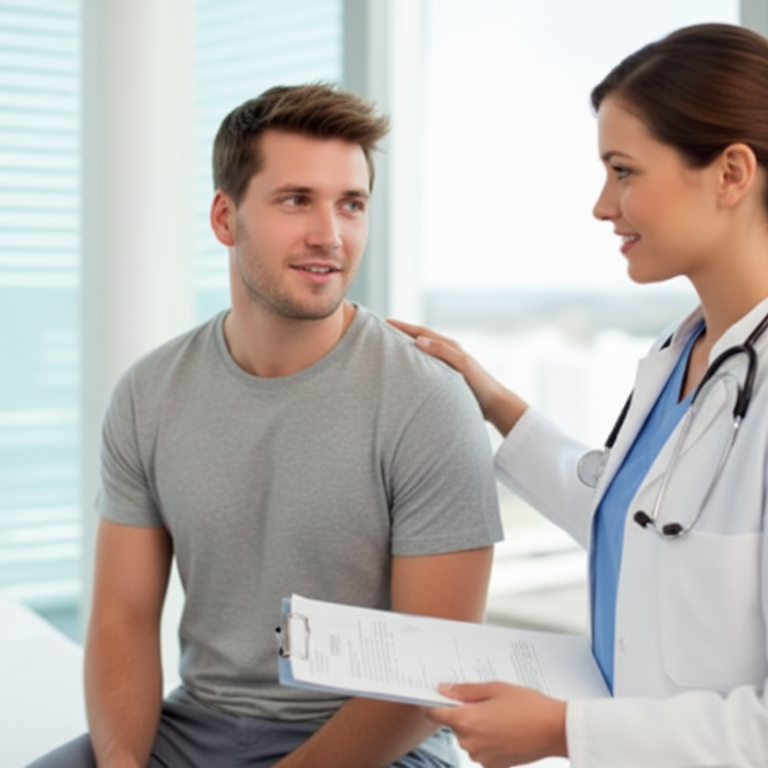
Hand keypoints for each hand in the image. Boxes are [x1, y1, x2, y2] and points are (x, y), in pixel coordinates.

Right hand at [387, 319, 526, 435]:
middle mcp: (447, 352)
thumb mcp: (462, 364)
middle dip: (402, 333)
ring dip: (407, 347)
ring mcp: (446, 364)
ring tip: (390, 347)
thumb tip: (418, 340)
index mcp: (450, 346)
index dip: (403, 326)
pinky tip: (406, 369)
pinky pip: (425, 365)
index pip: (421, 332)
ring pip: (422, 352)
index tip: (385, 322)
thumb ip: (442, 351)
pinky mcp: (446, 377)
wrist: (495, 404)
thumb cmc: (480, 384)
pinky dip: (414, 362)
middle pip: (420, 338)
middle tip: (382, 331)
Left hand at [426, 682, 567, 767]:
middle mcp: (469, 742)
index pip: (435, 714)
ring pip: (468, 738)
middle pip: (454, 725)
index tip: (434, 696)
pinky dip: (488, 740)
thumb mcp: (494, 688)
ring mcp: (481, 757)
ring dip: (476, 727)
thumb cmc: (527, 705)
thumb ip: (465, 690)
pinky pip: (481, 750)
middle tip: (484, 701)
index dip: (432, 703)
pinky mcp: (493, 766)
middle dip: (463, 713)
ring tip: (500, 715)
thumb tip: (443, 690)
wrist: (554, 730)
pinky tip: (505, 729)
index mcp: (466, 720)